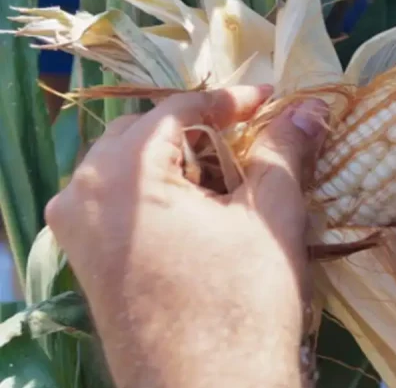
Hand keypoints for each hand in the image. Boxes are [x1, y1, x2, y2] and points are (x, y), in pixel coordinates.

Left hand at [45, 86, 328, 387]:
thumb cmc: (243, 302)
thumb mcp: (271, 215)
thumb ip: (284, 150)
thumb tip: (310, 106)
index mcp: (119, 175)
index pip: (175, 109)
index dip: (229, 100)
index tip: (271, 100)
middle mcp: (80, 196)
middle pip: (144, 134)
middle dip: (200, 128)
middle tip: (251, 135)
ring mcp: (77, 235)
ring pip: (129, 168)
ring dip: (181, 160)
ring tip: (232, 173)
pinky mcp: (88, 265)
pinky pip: (119, 204)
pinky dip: (161, 193)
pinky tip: (202, 211)